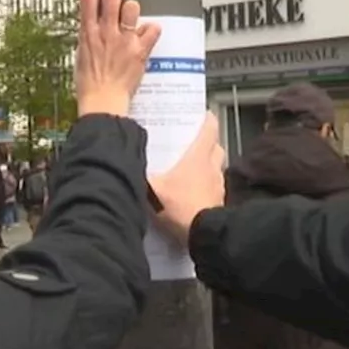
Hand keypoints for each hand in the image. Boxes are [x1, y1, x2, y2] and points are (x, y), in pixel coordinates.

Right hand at [75, 0, 161, 116]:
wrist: (103, 102)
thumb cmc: (91, 85)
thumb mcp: (81, 56)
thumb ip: (89, 39)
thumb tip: (93, 30)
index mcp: (88, 34)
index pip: (89, 0)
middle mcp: (107, 33)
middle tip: (116, 6)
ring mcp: (125, 40)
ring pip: (132, 7)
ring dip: (132, 10)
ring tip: (131, 19)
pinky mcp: (140, 50)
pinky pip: (153, 28)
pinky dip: (151, 29)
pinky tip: (146, 35)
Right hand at [149, 113, 224, 242]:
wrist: (202, 234)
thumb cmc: (178, 206)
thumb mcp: (152, 189)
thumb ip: (142, 174)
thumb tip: (129, 161)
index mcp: (198, 157)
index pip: (208, 130)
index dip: (206, 119)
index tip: (203, 114)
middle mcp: (212, 167)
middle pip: (216, 147)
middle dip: (208, 142)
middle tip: (194, 141)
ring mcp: (218, 185)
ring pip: (217, 166)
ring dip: (209, 164)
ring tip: (193, 166)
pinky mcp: (219, 201)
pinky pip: (215, 186)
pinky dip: (208, 183)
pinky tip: (195, 190)